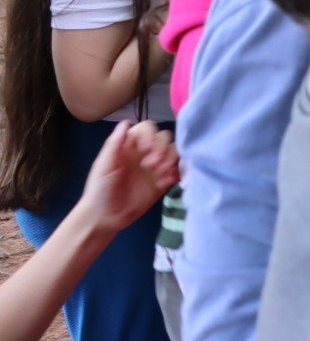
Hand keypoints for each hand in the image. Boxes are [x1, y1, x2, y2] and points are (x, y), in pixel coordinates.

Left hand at [73, 122, 177, 237]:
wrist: (105, 218)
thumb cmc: (100, 189)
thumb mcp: (104, 166)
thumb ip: (114, 144)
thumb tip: (126, 122)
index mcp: (129, 146)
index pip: (147, 129)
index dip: (151, 135)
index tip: (146, 148)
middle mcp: (145, 153)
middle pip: (164, 138)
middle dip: (162, 148)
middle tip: (152, 164)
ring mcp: (156, 167)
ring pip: (174, 152)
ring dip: (171, 159)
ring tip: (161, 173)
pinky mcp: (163, 182)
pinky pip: (178, 170)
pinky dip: (177, 172)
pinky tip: (167, 181)